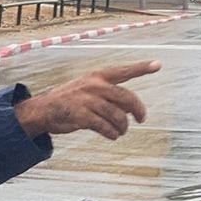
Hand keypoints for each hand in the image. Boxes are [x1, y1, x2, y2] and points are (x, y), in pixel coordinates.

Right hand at [14, 60, 161, 139]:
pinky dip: (111, 133)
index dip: (141, 67)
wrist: (42, 110)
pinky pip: (104, 127)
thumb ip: (110, 96)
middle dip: (138, 110)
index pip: (123, 71)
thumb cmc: (68, 100)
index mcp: (97, 76)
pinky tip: (112, 136)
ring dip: (122, 126)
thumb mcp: (88, 91)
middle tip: (141, 119)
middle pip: (126, 98)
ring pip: (117, 115)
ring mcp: (87, 100)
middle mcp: (94, 86)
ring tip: (121, 132)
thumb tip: (131, 109)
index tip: (158, 64)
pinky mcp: (81, 115)